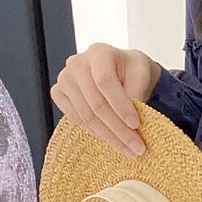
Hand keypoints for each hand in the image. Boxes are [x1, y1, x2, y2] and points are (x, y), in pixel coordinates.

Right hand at [49, 43, 160, 158]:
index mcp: (99, 52)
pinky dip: (95, 132)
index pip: (105, 82)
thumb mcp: (142, 74)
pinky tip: (111, 139)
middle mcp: (77, 63)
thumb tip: (131, 123)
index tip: (136, 124)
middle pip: (96, 103)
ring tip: (128, 149)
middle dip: (118, 129)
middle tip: (137, 147)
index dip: (120, 106)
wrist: (119, 69)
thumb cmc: (131, 70)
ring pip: (86, 115)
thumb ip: (137, 92)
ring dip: (108, 136)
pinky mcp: (59, 93)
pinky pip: (76, 118)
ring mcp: (65, 78)